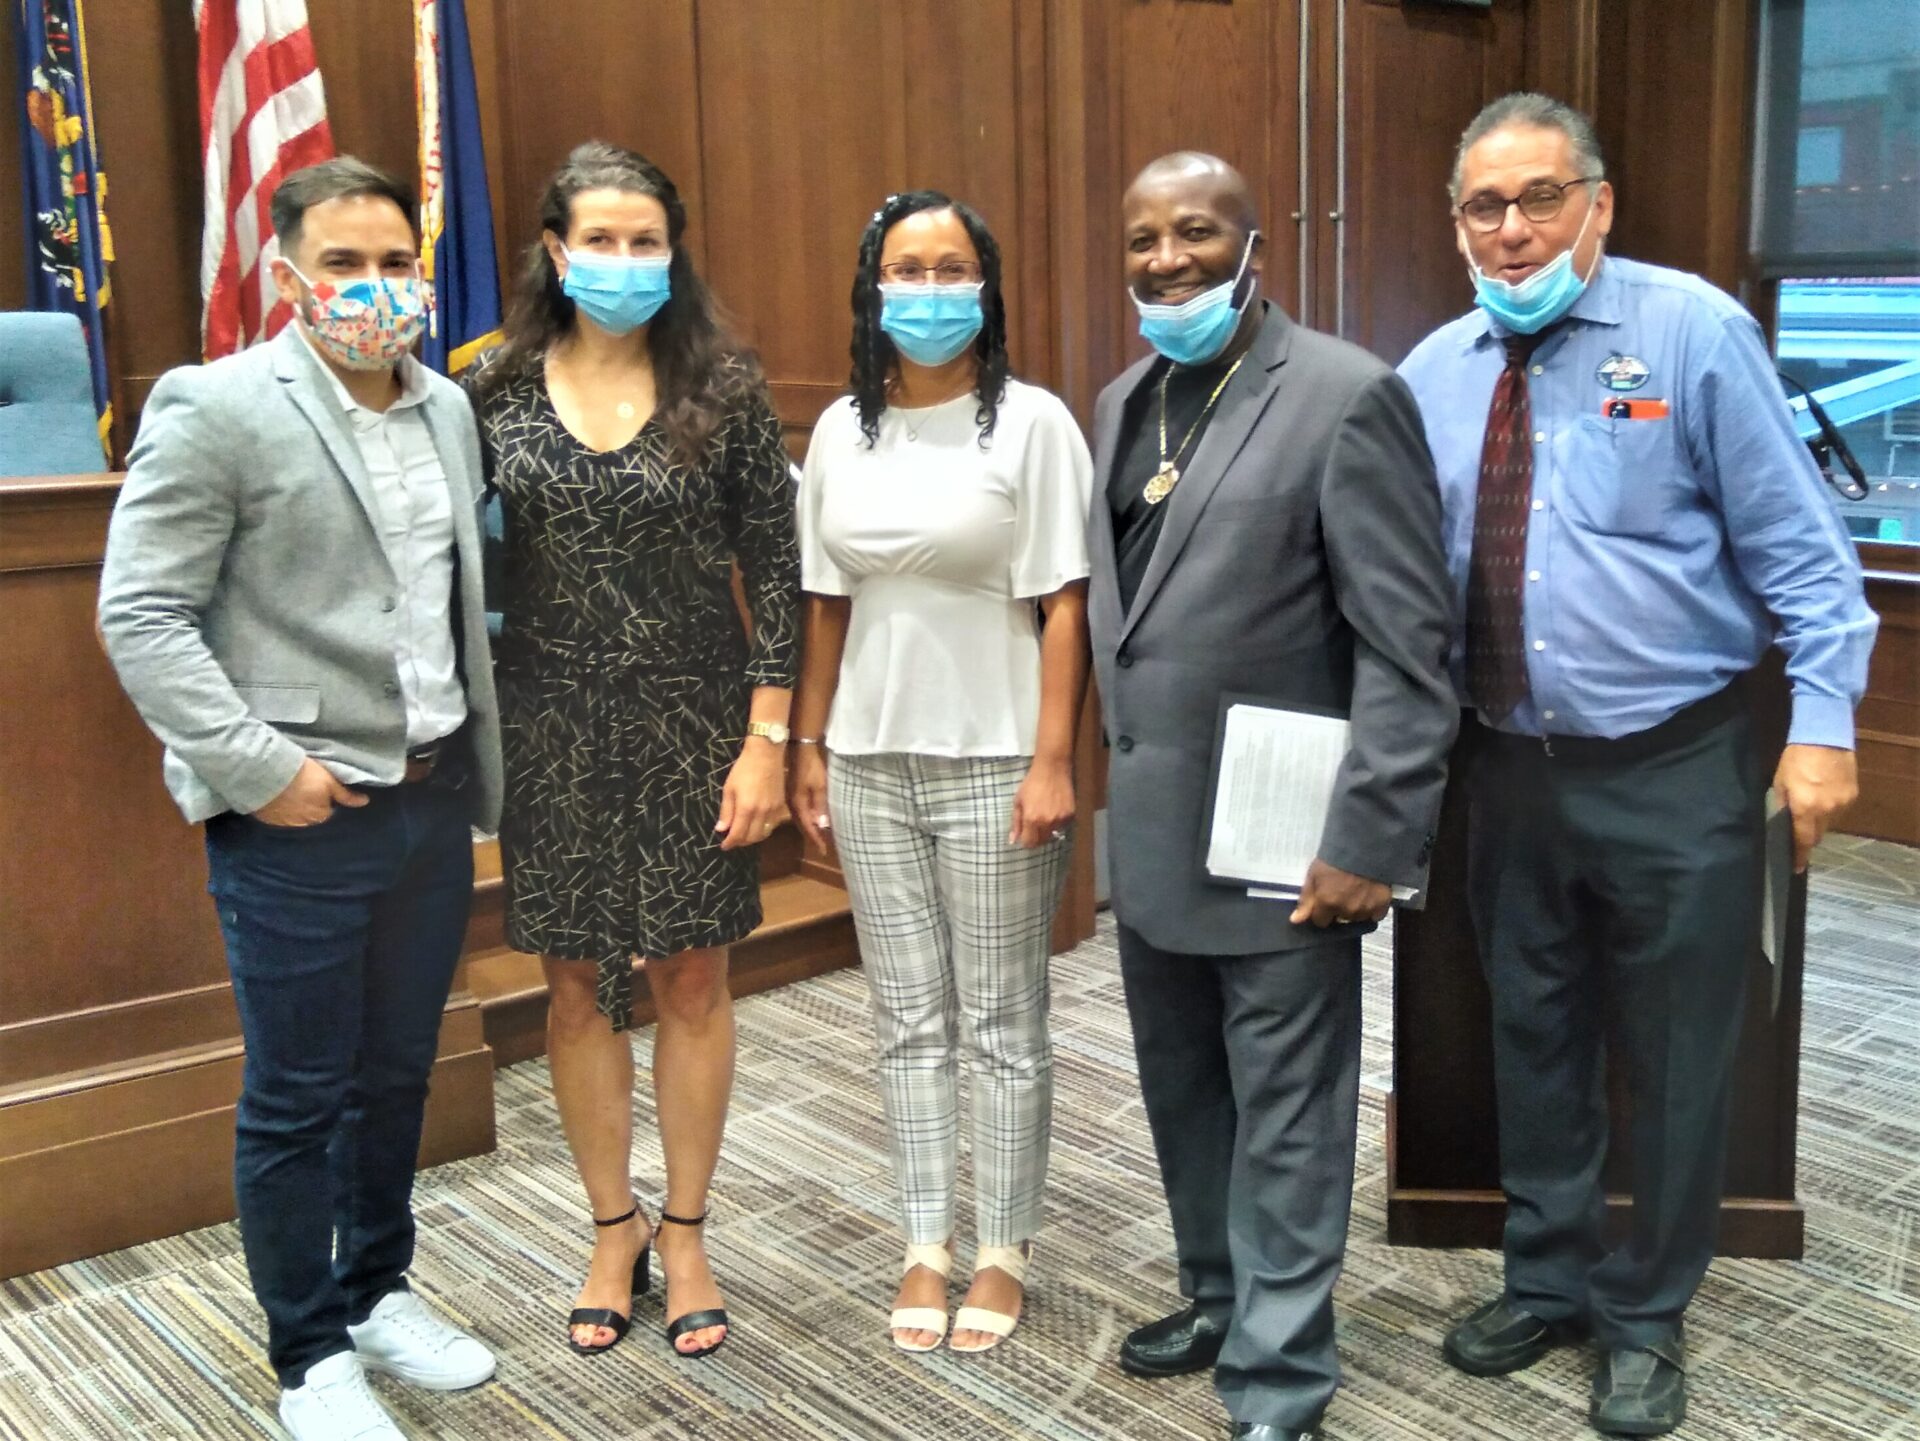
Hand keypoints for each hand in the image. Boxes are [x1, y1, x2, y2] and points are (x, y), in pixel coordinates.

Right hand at [253, 757, 364, 826]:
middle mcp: (304, 825)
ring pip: (295, 821)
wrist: (269, 771)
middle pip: (313, 819)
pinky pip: (278, 820)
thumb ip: (346, 795)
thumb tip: (364, 802)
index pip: (329, 814)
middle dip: (312, 810)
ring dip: (296, 813)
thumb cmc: (303, 774)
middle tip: (306, 793)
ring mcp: (284, 824)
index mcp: (321, 816)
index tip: (321, 793)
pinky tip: (278, 802)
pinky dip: (280, 813)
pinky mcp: (268, 820)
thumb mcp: (329, 781)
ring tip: (291, 797)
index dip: (327, 803)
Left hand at [716, 737, 787, 849]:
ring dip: (753, 838)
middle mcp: (762, 813)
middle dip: (741, 842)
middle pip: (752, 838)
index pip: (738, 834)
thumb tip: (721, 829)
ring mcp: (774, 810)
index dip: (730, 843)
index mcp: (746, 808)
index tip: (724, 846)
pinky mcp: (781, 806)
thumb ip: (726, 811)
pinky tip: (756, 825)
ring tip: (744, 834)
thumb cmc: (744, 769)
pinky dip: (763, 829)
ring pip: (764, 834)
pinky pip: (772, 825)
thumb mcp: (729, 788)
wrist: (766, 755)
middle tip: (733, 840)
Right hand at [788, 744, 830, 854]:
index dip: (816, 839)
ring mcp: (790, 798)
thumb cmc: (811, 767)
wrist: (798, 749)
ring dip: (808, 827)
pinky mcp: (791, 793)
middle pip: (803, 825)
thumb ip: (820, 805)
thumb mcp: (820, 786)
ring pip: (800, 818)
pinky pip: (798, 811)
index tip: (822, 850)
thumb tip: (822, 825)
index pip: (809, 826)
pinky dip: (805, 818)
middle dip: (812, 835)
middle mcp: (792, 804)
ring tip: (817, 836)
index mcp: (799, 804)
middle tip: (821, 846)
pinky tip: (809, 819)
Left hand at [1009, 757, 1073, 848]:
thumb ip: (1015, 822)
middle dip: (1036, 837)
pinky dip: (1057, 822)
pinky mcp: (1070, 815)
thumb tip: (1012, 840)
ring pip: (1052, 834)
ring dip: (1047, 829)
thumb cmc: (1031, 783)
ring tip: (1045, 813)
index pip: (1029, 843)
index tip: (1025, 835)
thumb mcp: (1018, 801)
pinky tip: (1054, 809)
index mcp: (1031, 819)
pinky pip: (1062, 825)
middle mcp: (1046, 822)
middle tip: (1034, 825)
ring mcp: (1060, 819)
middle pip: (1041, 841)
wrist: (1052, 769)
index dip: (1026, 841)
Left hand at [1289, 858, 1390, 927]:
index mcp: (1328, 903)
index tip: (1325, 902)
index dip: (1321, 912)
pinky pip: (1375, 915)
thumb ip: (1306, 899)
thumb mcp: (1314, 874)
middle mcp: (1347, 911)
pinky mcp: (1382, 905)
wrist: (1364, 846)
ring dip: (1355, 909)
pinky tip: (1370, 895)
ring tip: (1357, 891)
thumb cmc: (1336, 857)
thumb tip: (1296, 920)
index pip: (1321, 922)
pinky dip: (1372, 908)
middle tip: (1342, 891)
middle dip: (1339, 909)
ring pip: (1357, 918)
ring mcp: (1365, 909)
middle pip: (1340, 919)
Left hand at [1774, 742, 1857, 871]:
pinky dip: (1831, 809)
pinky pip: (1840, 811)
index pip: (1803, 840)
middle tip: (1799, 830)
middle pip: (1818, 834)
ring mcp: (1843, 803)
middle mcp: (1826, 810)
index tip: (1796, 867)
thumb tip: (1782, 823)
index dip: (1799, 855)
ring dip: (1820, 821)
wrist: (1825, 738)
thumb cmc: (1796, 759)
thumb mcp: (1780, 782)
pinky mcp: (1853, 795)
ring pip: (1830, 824)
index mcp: (1805, 808)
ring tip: (1811, 806)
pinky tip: (1824, 797)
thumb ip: (1782, 805)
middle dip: (1808, 835)